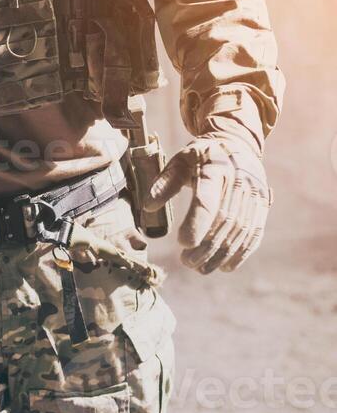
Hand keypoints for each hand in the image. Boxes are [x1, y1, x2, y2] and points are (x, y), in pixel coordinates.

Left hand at [143, 135, 272, 273]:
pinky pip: (253, 233)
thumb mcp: (181, 160)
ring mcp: (254, 193)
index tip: (182, 243)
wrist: (236, 143)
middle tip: (186, 262)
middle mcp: (239, 180)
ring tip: (200, 269)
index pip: (206, 200)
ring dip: (220, 254)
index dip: (195, 223)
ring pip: (239, 231)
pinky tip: (225, 267)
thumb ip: (166, 182)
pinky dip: (241, 253)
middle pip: (223, 220)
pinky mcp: (262, 205)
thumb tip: (148, 207)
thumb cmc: (202, 155)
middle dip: (205, 246)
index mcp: (215, 166)